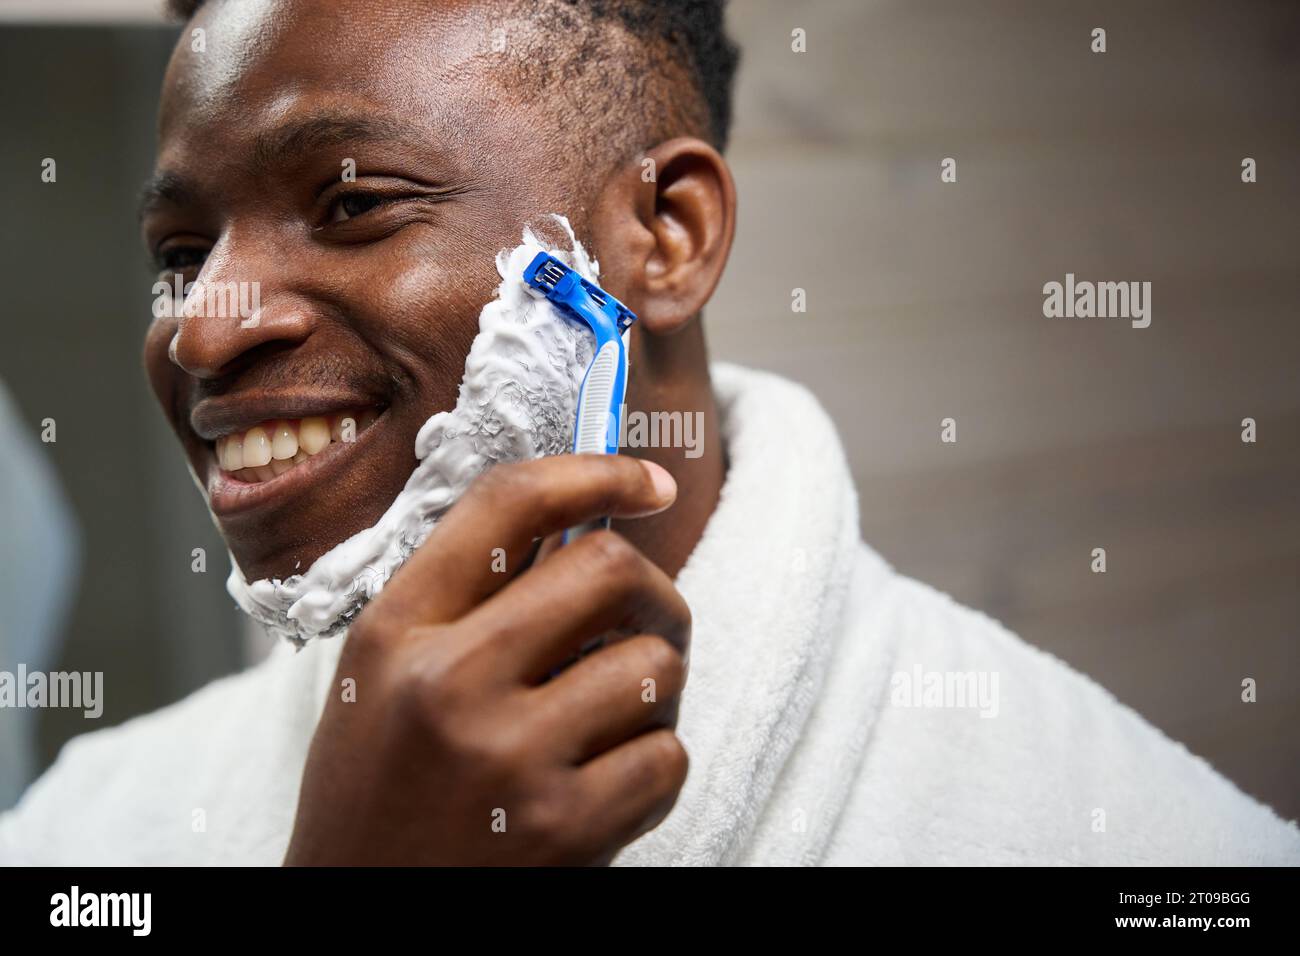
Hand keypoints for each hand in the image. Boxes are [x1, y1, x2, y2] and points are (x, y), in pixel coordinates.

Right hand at [283, 454, 690, 864]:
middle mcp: (447, 684)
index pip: (508, 503)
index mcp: (396, 631)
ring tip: (612, 723)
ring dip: (656, 693)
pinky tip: (605, 787)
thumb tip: (583, 529)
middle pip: (610, 570)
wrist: (354, 918)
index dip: (595, 472)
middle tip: (648, 626)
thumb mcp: (385, 679)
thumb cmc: (379, 792)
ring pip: (655, 667)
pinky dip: (654, 767)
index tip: (647, 483)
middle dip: (653, 595)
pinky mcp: (561, 831)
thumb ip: (465, 602)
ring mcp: (508, 759)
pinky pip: (667, 757)